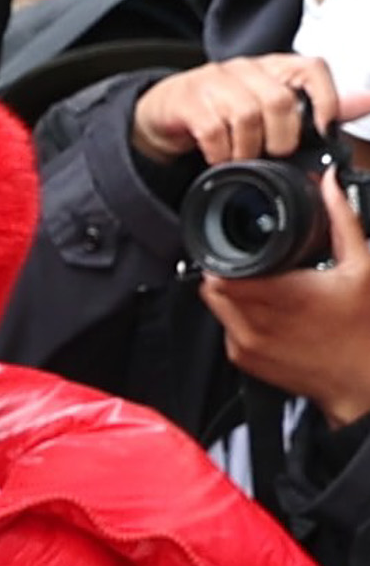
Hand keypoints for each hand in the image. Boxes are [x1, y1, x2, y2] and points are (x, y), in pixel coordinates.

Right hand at [128, 53, 364, 164]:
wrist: (164, 112)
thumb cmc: (220, 110)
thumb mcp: (269, 107)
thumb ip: (315, 107)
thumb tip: (364, 102)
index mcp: (274, 68)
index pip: (311, 69)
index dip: (325, 98)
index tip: (325, 127)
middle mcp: (247, 69)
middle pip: (278, 99)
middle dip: (281, 137)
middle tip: (273, 155)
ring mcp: (215, 82)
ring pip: (246, 114)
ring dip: (247, 149)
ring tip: (242, 160)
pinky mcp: (188, 101)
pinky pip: (212, 130)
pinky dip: (220, 152)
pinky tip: (219, 158)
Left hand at [203, 169, 369, 427]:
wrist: (360, 380)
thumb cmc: (364, 328)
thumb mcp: (362, 265)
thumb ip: (342, 220)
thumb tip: (331, 186)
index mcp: (279, 297)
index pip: (220, 274)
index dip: (224, 256)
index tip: (239, 246)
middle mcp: (254, 324)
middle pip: (211, 289)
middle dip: (227, 271)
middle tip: (254, 262)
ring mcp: (245, 346)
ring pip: (216, 309)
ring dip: (231, 293)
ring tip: (264, 284)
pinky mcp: (244, 361)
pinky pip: (227, 330)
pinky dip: (238, 317)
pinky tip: (269, 311)